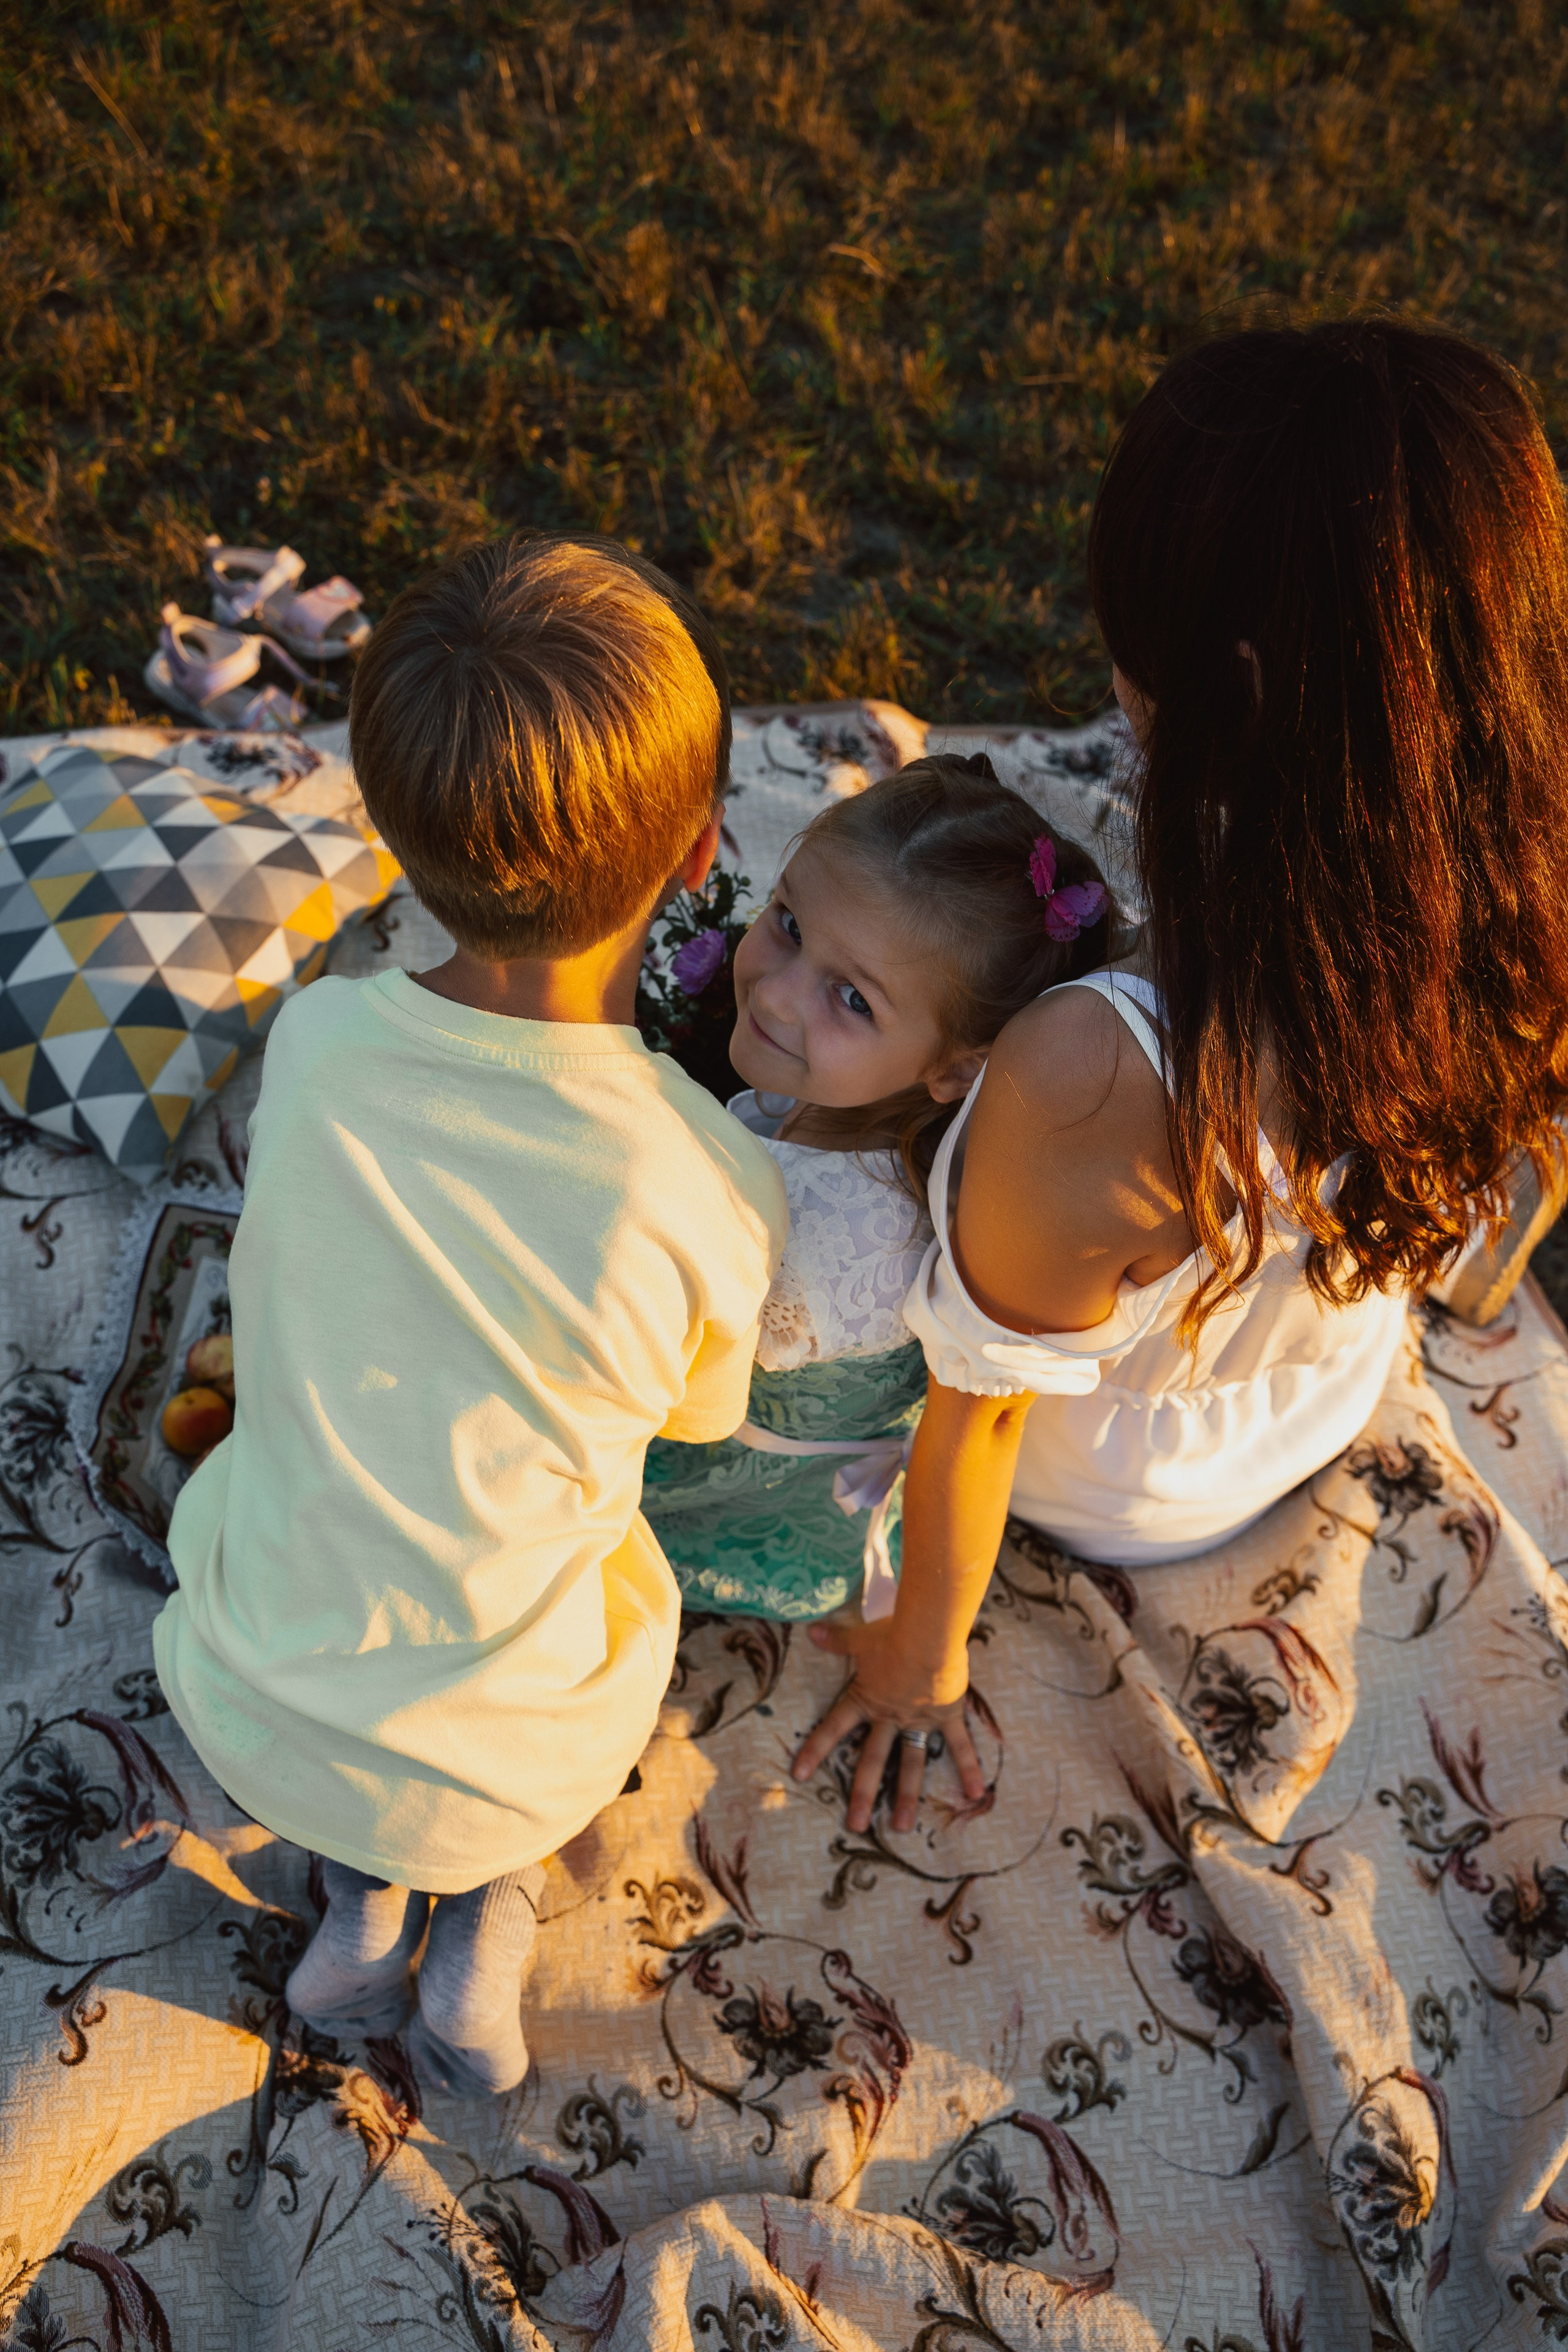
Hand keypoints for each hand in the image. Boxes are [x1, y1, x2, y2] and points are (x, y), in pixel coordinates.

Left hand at [790, 1617, 988, 1834]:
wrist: (929, 1635)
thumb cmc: (893, 1634)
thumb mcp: (861, 1638)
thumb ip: (838, 1639)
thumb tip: (811, 1630)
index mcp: (866, 1699)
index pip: (833, 1728)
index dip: (814, 1749)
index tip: (797, 1774)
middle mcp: (890, 1717)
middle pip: (872, 1760)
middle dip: (862, 1794)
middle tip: (854, 1825)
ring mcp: (919, 1721)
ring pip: (911, 1765)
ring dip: (907, 1797)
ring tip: (902, 1827)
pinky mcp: (947, 1716)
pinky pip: (959, 1746)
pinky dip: (968, 1768)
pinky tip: (976, 1793)